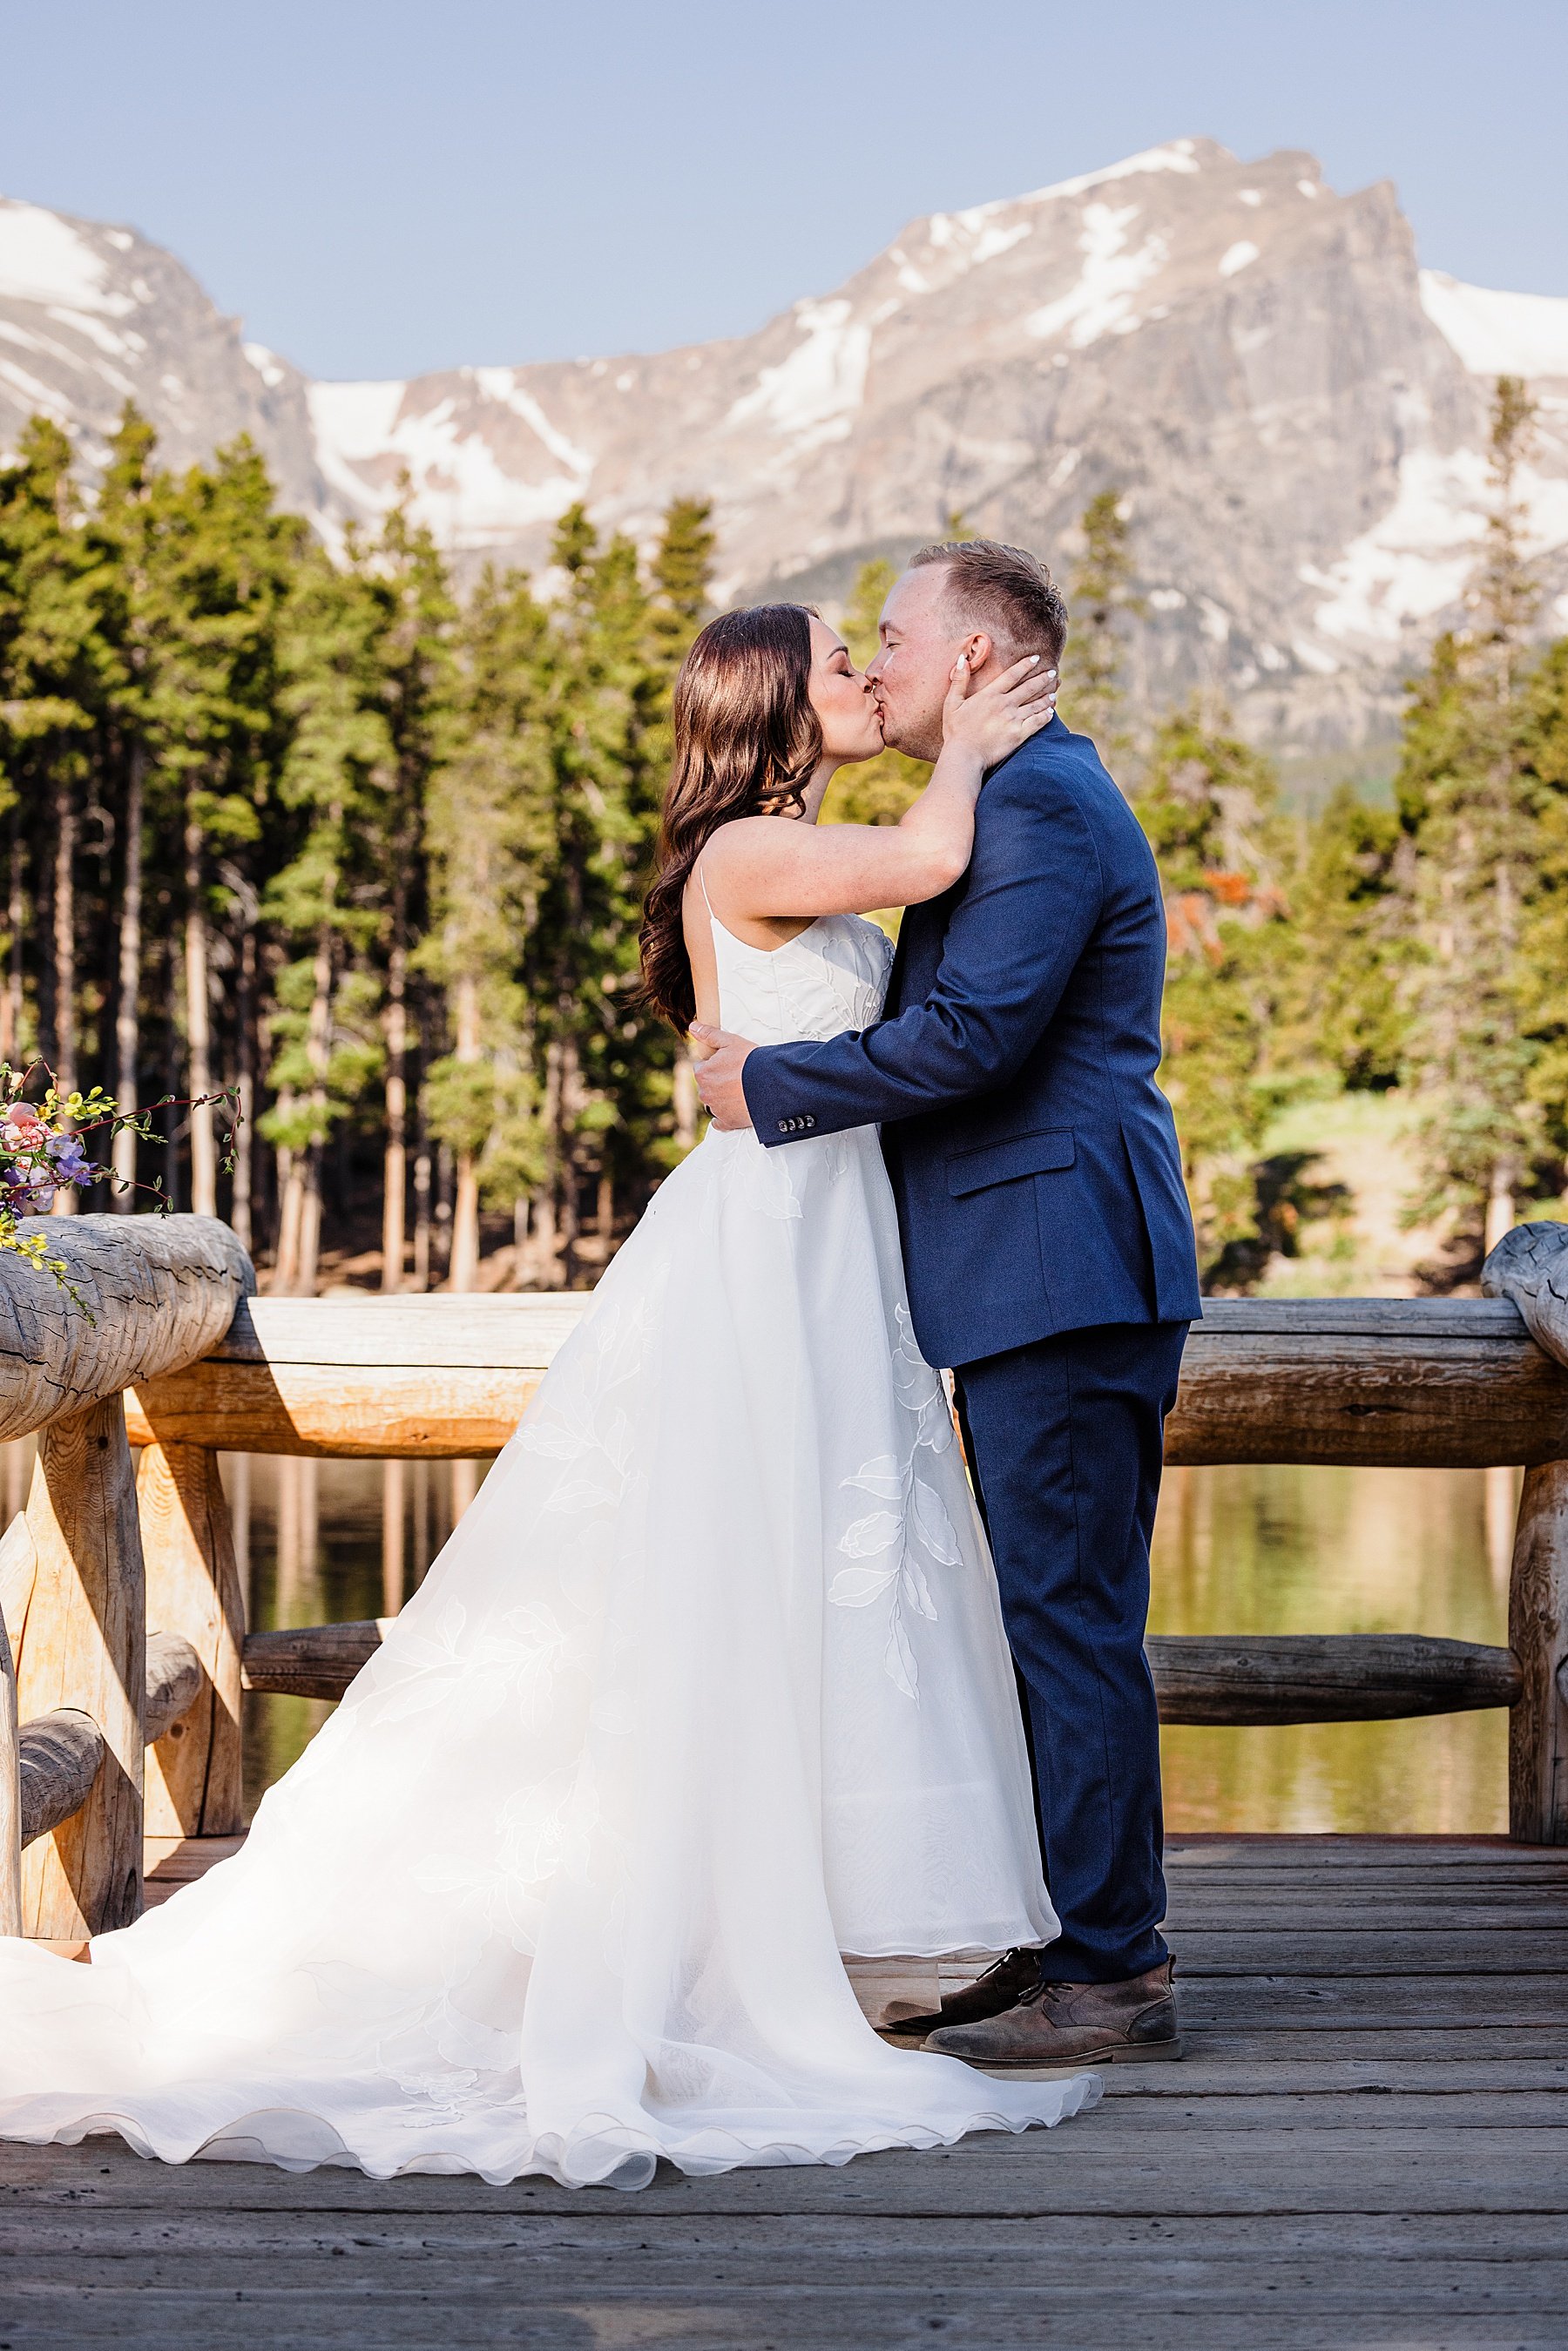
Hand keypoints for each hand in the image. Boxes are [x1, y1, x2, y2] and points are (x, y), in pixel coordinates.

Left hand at [689, 1024, 756, 1131]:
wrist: (771, 1084)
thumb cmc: (751, 1061)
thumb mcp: (730, 1041)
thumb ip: (709, 1034)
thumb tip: (692, 1026)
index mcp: (703, 1074)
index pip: (700, 1068)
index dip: (714, 1064)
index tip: (727, 1064)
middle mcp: (705, 1093)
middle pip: (706, 1086)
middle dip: (716, 1082)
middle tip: (735, 1077)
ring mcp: (716, 1109)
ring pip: (713, 1102)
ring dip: (721, 1098)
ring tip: (739, 1091)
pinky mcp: (728, 1121)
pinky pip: (720, 1122)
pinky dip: (724, 1117)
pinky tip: (733, 1110)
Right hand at [942, 652, 1058, 767]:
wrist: (964, 756)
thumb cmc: (955, 731)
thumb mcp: (952, 703)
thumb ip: (959, 680)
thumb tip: (963, 659)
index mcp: (990, 695)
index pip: (1012, 674)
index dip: (1025, 665)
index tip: (1036, 658)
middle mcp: (1005, 704)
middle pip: (1029, 687)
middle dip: (1042, 678)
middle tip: (1053, 673)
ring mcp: (1014, 720)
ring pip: (1036, 705)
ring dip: (1047, 697)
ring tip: (1054, 693)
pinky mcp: (1019, 735)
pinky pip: (1037, 722)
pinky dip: (1045, 716)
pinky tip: (1050, 712)